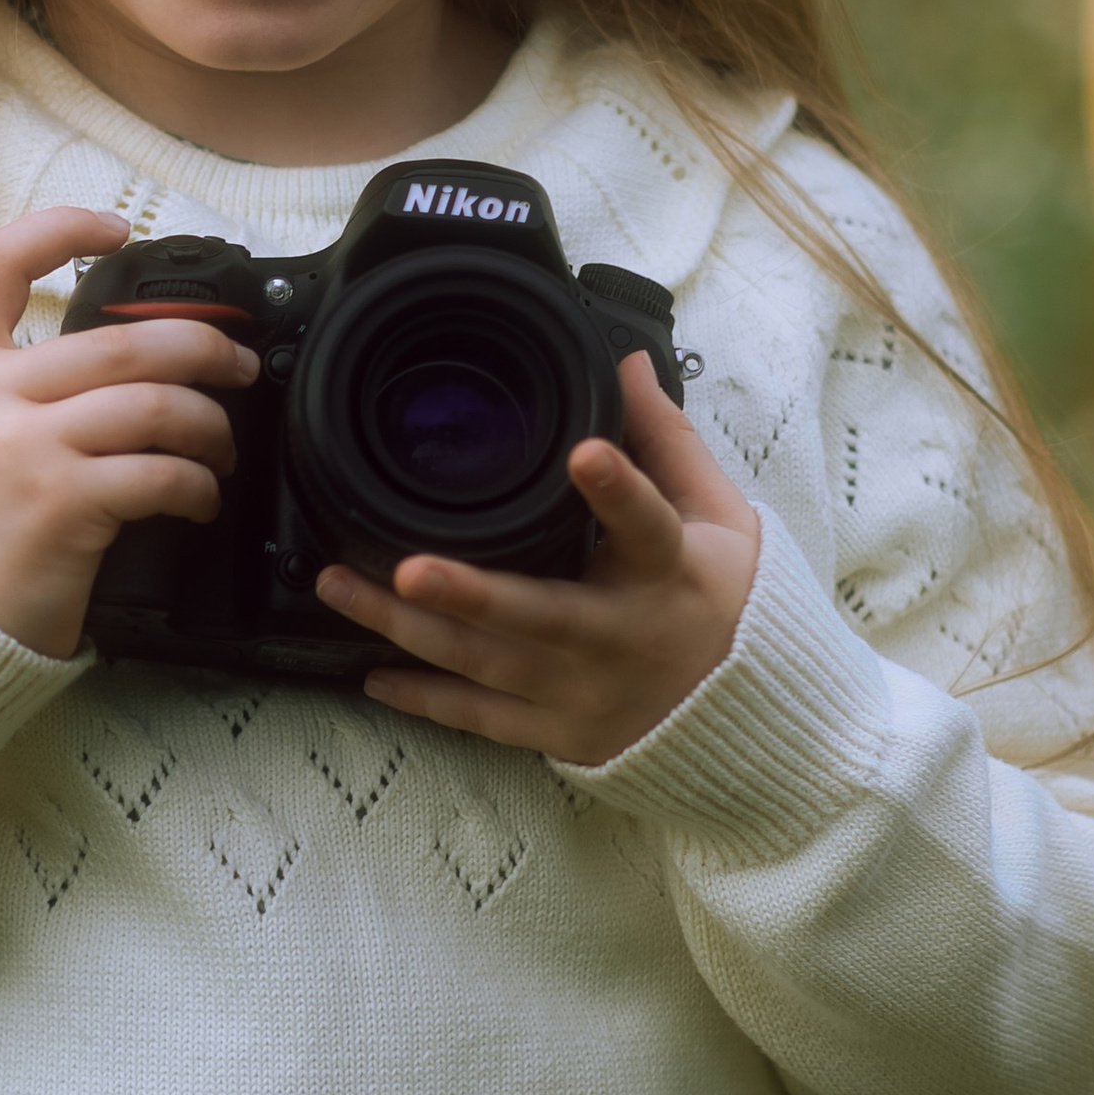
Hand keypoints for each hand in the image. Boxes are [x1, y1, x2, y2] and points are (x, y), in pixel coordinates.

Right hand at [0, 206, 258, 657]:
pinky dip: (198, 484)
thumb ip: (25, 387)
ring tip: (222, 449)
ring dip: (210, 425)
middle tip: (237, 367)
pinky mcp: (59, 504)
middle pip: (119, 341)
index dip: (59, 228)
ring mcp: (22, 449)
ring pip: (152, 404)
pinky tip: (199, 499)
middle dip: (202, 348)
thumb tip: (133, 358)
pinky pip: (159, 473)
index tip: (118, 230)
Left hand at [312, 352, 759, 766]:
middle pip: (540, 615)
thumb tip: (624, 361)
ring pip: (489, 665)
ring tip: (340, 585)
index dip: (619, 490)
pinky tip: (370, 673)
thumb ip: (665, 440)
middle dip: (471, 594)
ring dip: (410, 629)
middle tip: (408, 567)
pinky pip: (482, 720)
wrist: (753, 720)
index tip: (584, 453)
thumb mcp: (718, 516)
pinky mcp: (561, 733)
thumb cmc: (729, 600)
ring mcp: (588, 694)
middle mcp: (625, 638)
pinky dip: (426, 700)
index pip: (649, 524)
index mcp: (672, 573)